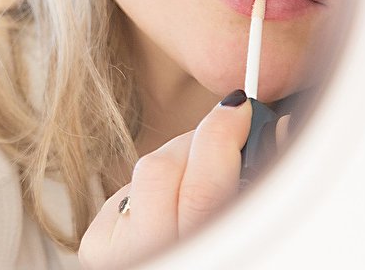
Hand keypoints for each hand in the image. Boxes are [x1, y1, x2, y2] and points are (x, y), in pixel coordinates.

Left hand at [79, 89, 262, 268]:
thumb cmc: (220, 251)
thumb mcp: (239, 229)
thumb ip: (248, 187)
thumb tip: (270, 129)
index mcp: (202, 258)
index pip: (200, 189)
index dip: (221, 139)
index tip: (241, 109)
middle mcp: (151, 257)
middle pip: (164, 167)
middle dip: (202, 138)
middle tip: (230, 125)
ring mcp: (115, 253)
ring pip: (146, 170)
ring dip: (180, 158)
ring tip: (204, 168)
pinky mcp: (95, 246)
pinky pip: (129, 188)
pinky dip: (156, 186)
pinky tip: (171, 200)